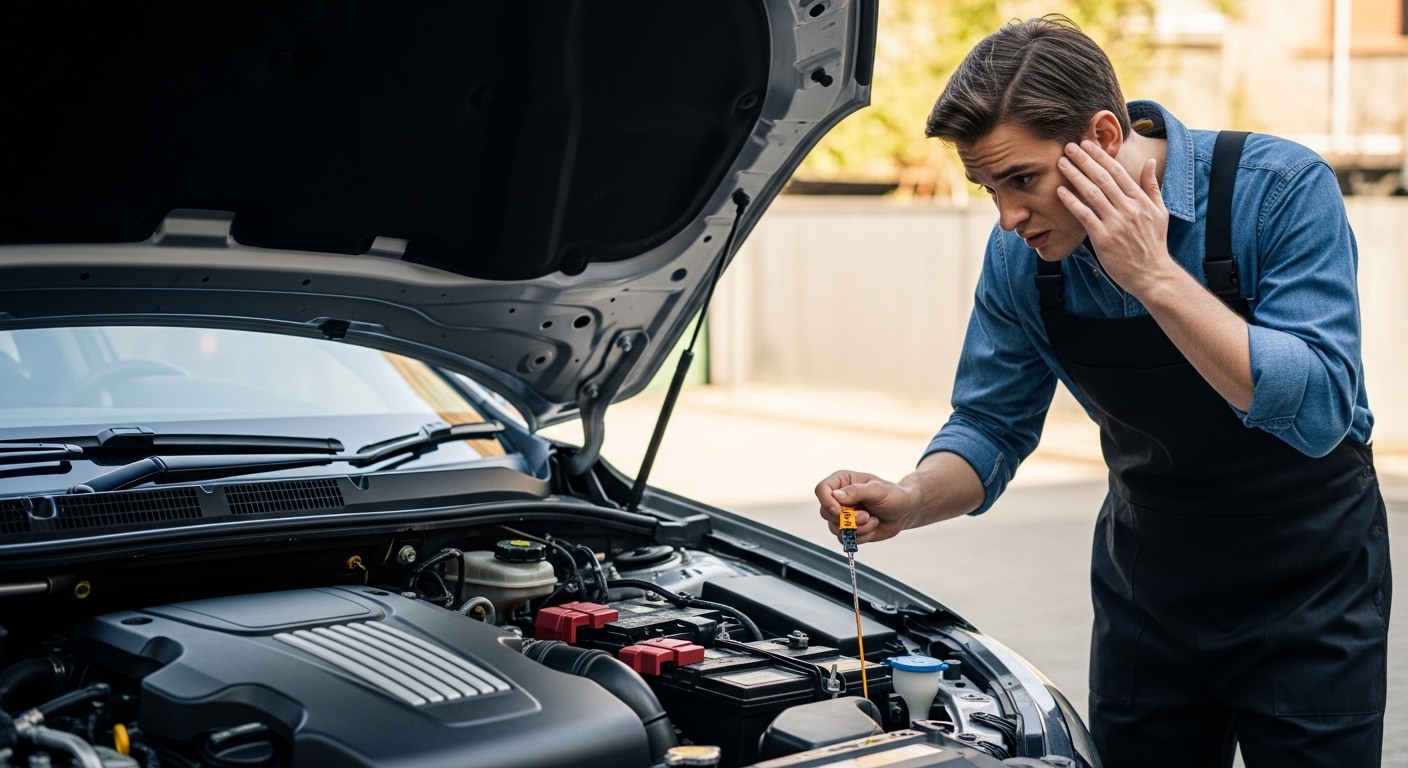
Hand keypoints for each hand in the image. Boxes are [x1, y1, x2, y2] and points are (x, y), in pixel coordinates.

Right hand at [814, 470, 918, 545]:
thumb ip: (857, 491)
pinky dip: (861, 536)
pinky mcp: (849, 530)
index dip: (826, 501)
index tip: (838, 511)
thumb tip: (836, 496)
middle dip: (847, 519)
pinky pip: (845, 539)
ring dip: (858, 528)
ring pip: (835, 528)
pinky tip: (872, 526)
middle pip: (825, 512)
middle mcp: (839, 498)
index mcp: (843, 482)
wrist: (904, 511)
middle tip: (866, 515)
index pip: (822, 489)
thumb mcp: (878, 490)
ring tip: (872, 519)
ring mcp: (843, 515)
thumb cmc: (893, 495)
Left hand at [1055, 140, 1174, 296]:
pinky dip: (1072, 202)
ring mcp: (1115, 223)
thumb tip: (1150, 162)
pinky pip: (1084, 215)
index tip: (1087, 144)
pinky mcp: (1103, 238)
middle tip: (1069, 146)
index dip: (1100, 156)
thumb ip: (1152, 186)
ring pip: (1092, 193)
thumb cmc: (1153, 243)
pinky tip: (1060, 191)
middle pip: (1102, 178)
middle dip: (1084, 160)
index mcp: (1140, 200)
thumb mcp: (1160, 212)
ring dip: (1075, 175)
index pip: (1117, 172)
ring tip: (1061, 163)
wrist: (1152, 274)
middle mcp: (1128, 208)